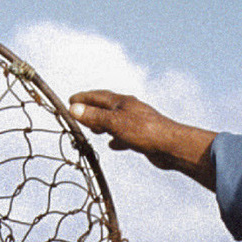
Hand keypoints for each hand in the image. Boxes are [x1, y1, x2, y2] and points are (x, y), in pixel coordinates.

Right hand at [68, 90, 218, 189]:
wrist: (172, 146)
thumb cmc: (144, 131)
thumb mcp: (114, 123)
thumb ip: (94, 116)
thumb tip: (73, 108)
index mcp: (122, 102)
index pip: (98, 96)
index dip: (83, 98)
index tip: (69, 100)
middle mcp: (129, 109)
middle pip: (106, 106)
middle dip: (91, 110)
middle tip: (77, 115)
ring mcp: (137, 122)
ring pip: (115, 120)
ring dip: (103, 123)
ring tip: (93, 130)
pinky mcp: (143, 136)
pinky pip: (125, 135)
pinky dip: (115, 138)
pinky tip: (112, 145)